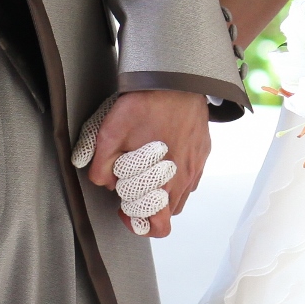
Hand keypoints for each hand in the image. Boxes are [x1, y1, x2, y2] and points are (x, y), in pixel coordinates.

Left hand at [84, 89, 210, 238]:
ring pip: (179, 195)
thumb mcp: (111, 131)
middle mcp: (185, 177)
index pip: (159, 225)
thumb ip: (102, 163)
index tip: (125, 209)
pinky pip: (190, 175)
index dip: (139, 223)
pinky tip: (162, 157)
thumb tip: (104, 182)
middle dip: (147, 205)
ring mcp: (197, 164)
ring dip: (162, 192)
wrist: (177, 78)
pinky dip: (175, 174)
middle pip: (167, 212)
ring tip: (146, 172)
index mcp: (166, 180)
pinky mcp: (203, 150)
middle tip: (131, 185)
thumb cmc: (148, 103)